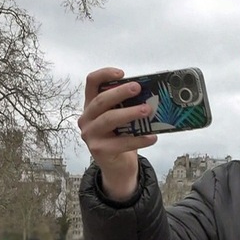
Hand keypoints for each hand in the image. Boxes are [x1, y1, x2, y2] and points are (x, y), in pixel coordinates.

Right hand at [78, 67, 157, 199]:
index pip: (91, 83)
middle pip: (100, 101)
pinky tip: (153, 137)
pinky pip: (121, 142)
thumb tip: (151, 95)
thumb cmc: (121, 137)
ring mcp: (90, 135)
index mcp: (91, 106)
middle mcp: (87, 119)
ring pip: (109, 119)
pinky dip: (139, 139)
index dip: (104, 75)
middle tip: (138, 88)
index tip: (122, 73)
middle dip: (120, 92)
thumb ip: (128, 106)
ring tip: (147, 110)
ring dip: (130, 113)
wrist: (117, 166)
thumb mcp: (122, 119)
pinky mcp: (99, 150)